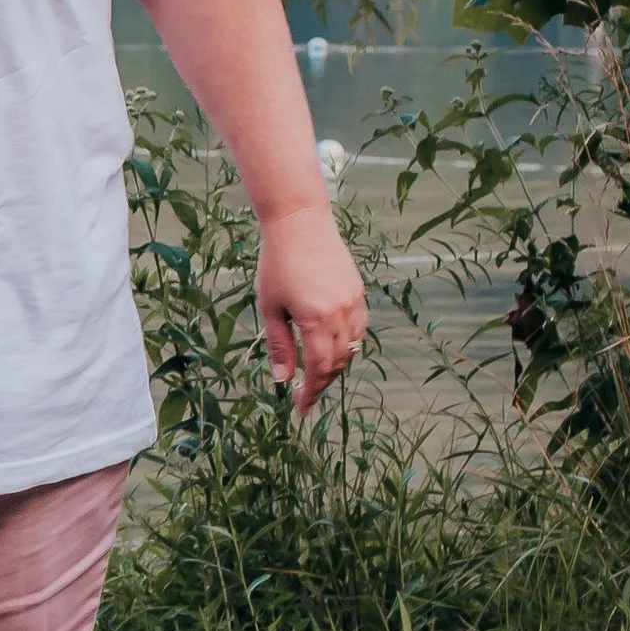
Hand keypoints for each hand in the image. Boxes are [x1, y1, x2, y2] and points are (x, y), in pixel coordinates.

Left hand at [257, 200, 368, 412]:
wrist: (299, 222)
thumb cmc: (277, 263)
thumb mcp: (270, 307)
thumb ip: (279, 345)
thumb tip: (283, 379)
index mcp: (316, 319)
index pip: (319, 369)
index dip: (310, 392)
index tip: (300, 408)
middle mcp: (341, 313)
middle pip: (338, 362)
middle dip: (322, 382)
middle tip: (305, 394)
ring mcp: (354, 301)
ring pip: (353, 347)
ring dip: (337, 364)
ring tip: (317, 372)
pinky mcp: (358, 291)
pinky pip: (359, 327)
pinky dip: (349, 343)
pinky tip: (333, 346)